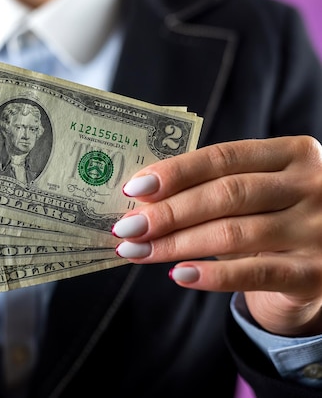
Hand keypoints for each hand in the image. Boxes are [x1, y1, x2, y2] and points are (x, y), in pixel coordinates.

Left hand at [112, 136, 321, 336]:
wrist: (320, 269)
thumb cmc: (272, 221)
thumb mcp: (253, 195)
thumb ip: (211, 189)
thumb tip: (141, 201)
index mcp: (294, 153)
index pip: (224, 157)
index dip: (176, 172)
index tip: (134, 189)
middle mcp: (312, 186)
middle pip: (226, 194)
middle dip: (168, 212)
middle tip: (127, 226)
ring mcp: (317, 230)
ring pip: (233, 233)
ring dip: (176, 244)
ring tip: (138, 251)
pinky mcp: (315, 274)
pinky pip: (254, 273)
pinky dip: (211, 275)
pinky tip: (178, 274)